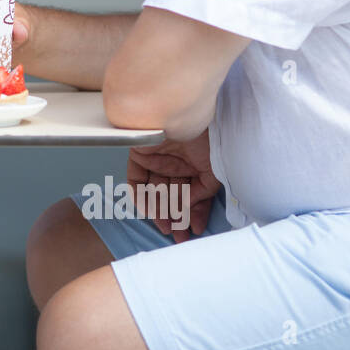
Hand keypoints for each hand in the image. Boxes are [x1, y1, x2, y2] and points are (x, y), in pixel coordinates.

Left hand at [125, 128, 219, 243]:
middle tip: (177, 236)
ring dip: (159, 212)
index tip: (194, 230)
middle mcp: (176, 163)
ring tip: (166, 227)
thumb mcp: (213, 169)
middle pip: (172, 197)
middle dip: (175, 218)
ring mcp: (157, 160)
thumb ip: (204, 192)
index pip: (192, 194)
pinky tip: (149, 211)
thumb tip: (190, 211)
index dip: (194, 214)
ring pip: (155, 192)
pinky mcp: (140, 155)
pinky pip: (136, 180)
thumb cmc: (207, 136)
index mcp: (195, 164)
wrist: (186, 113)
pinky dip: (140, 197)